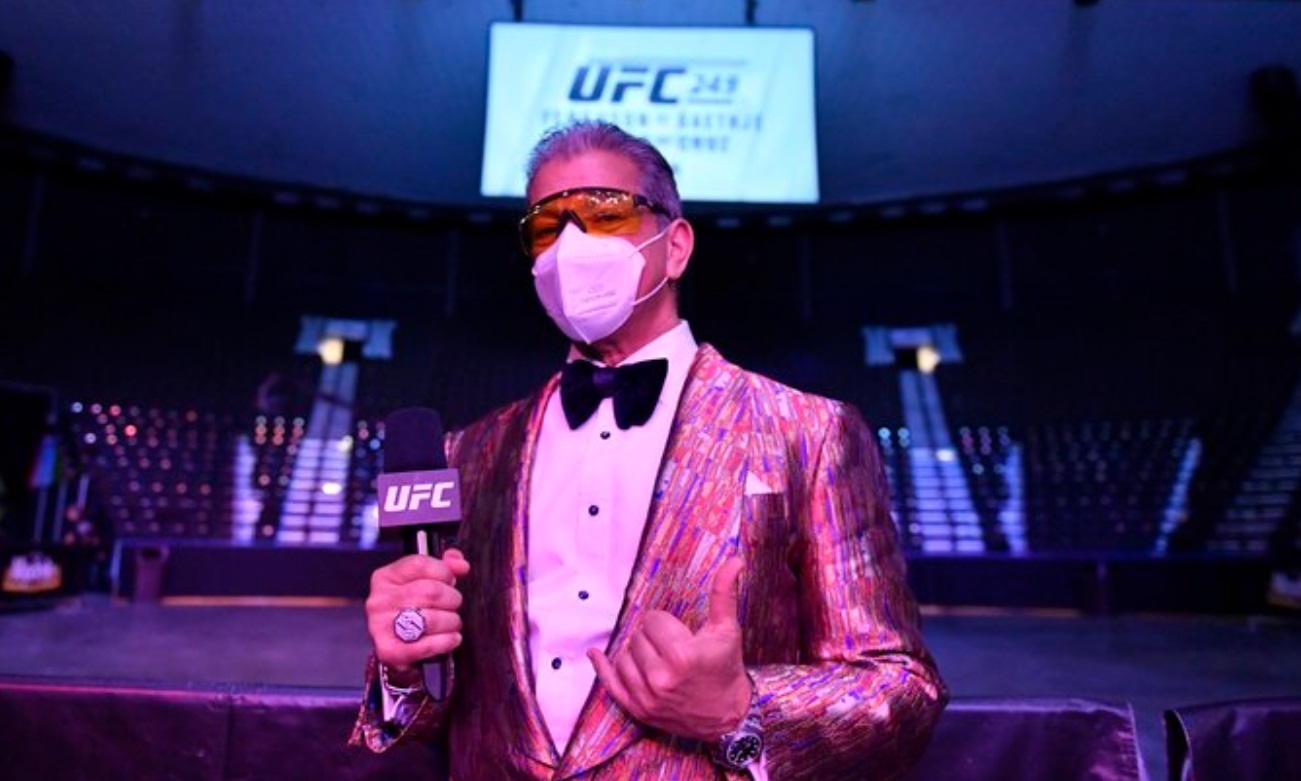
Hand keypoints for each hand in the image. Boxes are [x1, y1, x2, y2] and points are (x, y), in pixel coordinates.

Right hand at [365, 549, 470, 675]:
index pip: (420, 564)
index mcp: (385, 577)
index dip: (444, 572)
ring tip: (452, 624)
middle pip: (430, 592)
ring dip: (452, 622)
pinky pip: (428, 645)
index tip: (450, 581)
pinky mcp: (389, 652)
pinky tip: (451, 639)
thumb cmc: (410, 611)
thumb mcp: (422, 582)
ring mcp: (381, 626)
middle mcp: (379, 600)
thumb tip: (461, 565)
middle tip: (453, 606)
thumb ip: (444, 567)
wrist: (394, 649)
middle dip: (452, 599)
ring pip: (433, 619)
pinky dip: (447, 641)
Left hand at [589, 557, 751, 741]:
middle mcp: (661, 678)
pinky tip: (595, 655)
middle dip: (653, 638)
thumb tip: (734, 560)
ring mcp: (647, 697)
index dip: (666, 623)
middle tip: (672, 647)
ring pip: (624, 656)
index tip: (679, 633)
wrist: (728, 716)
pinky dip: (602, 669)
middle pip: (637, 637)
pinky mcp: (639, 710)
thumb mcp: (727, 630)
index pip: (653, 621)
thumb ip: (724, 593)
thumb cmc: (726, 669)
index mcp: (681, 655)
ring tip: (657, 657)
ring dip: (637, 652)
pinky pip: (611, 685)